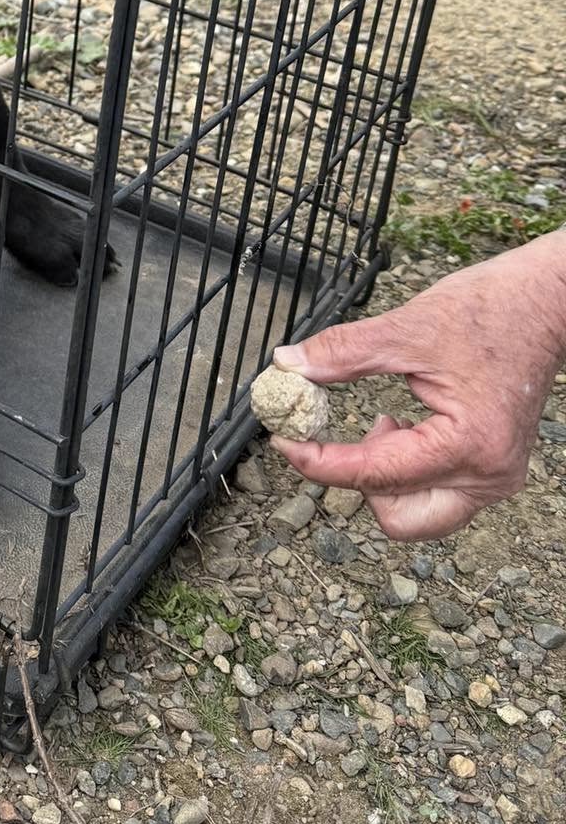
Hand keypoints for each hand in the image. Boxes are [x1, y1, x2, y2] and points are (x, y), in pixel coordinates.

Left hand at [267, 232, 565, 538]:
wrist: (545, 304)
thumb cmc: (490, 311)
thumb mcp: (405, 328)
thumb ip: (342, 352)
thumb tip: (288, 365)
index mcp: (468, 445)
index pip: (375, 475)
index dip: (319, 462)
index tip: (284, 441)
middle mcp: (488, 476)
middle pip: (401, 519)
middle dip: (358, 484)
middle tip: (333, 439)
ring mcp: (496, 478)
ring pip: (420, 513)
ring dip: (384, 480)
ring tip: (382, 424)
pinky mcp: (494, 469)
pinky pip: (439, 492)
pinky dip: (407, 471)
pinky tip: (402, 426)